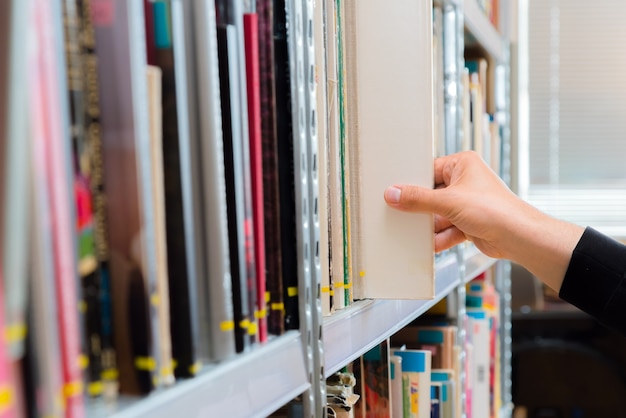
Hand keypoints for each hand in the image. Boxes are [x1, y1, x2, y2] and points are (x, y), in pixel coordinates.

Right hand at [383, 151, 583, 289]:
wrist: (518, 237)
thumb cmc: (495, 210)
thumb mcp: (448, 201)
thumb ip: (418, 199)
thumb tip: (393, 194)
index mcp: (463, 164)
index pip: (429, 170)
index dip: (412, 182)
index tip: (395, 191)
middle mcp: (465, 181)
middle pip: (432, 194)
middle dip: (420, 207)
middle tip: (401, 212)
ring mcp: (467, 203)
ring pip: (438, 213)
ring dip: (430, 225)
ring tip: (415, 232)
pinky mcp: (469, 223)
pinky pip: (447, 228)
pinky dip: (440, 237)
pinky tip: (431, 244)